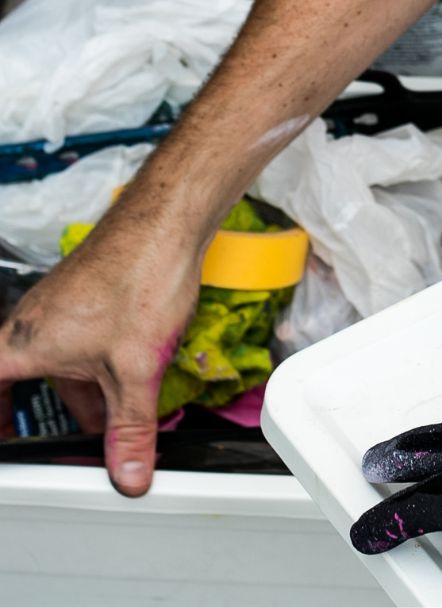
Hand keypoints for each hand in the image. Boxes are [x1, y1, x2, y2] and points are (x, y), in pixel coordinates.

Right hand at [0, 216, 201, 496]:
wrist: (166, 227)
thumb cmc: (137, 280)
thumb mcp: (135, 371)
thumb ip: (131, 429)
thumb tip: (129, 473)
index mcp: (21, 346)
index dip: (1, 418)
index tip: (11, 439)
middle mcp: (31, 326)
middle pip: (25, 383)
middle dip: (51, 417)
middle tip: (63, 445)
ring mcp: (59, 311)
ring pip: (61, 365)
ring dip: (85, 396)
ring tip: (112, 423)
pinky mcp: (87, 300)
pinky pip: (82, 345)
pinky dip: (100, 370)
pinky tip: (132, 381)